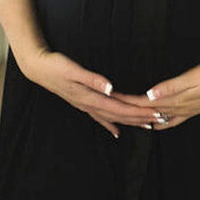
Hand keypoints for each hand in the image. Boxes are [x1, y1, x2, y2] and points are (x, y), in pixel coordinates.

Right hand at [17, 48, 159, 138]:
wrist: (38, 69)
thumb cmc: (55, 66)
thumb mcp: (73, 70)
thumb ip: (92, 79)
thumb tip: (110, 88)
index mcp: (90, 98)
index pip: (120, 107)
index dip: (138, 111)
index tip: (155, 113)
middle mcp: (89, 105)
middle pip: (120, 115)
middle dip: (140, 118)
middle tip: (160, 119)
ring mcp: (85, 106)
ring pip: (112, 118)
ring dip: (130, 122)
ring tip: (147, 125)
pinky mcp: (82, 103)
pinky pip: (100, 117)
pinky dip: (110, 125)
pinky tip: (117, 132)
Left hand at [110, 59, 199, 129]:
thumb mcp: (192, 77)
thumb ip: (170, 87)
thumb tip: (150, 95)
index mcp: (174, 100)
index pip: (143, 103)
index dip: (126, 102)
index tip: (110, 99)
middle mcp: (177, 108)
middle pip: (146, 112)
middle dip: (128, 111)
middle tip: (111, 109)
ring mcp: (185, 111)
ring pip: (156, 117)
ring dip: (140, 118)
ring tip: (125, 119)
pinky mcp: (191, 109)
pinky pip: (171, 120)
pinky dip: (159, 122)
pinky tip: (155, 124)